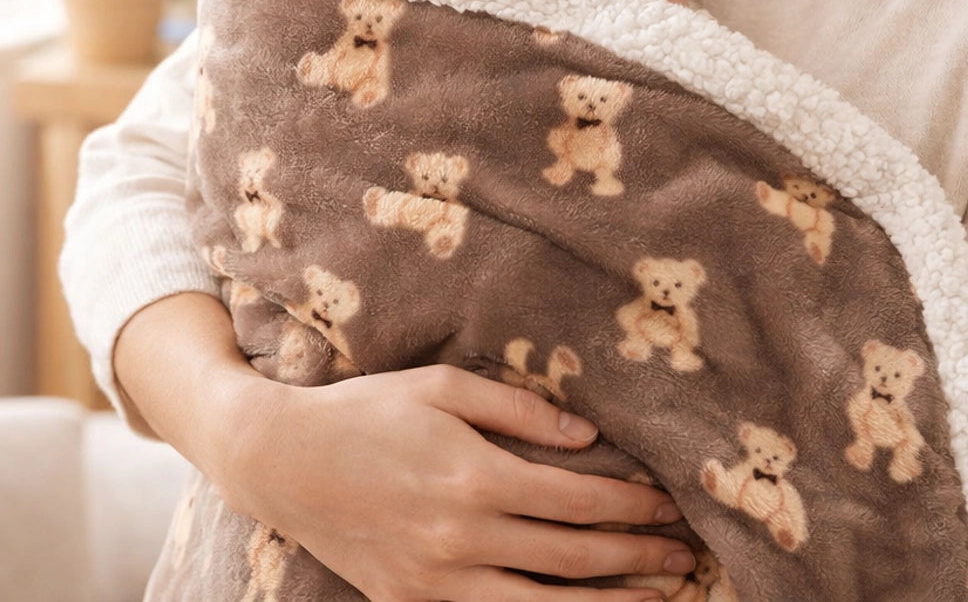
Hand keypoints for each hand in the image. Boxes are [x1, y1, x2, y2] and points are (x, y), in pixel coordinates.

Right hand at [216, 364, 693, 601]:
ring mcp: (435, 583)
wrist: (281, 461)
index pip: (576, 499)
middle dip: (637, 558)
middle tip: (686, 556)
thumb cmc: (368, 410)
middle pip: (571, 559)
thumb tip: (586, 438)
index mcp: (474, 476)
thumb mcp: (443, 385)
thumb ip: (519, 411)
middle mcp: (461, 538)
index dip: (631, 504)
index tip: (669, 503)